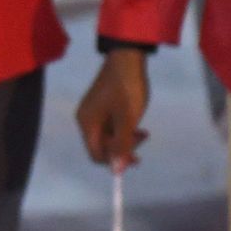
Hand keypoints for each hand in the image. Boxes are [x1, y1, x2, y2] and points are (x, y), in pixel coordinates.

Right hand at [76, 48, 150, 167]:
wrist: (126, 58)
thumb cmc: (127, 89)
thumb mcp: (128, 119)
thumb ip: (121, 145)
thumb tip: (116, 171)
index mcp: (87, 124)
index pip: (96, 155)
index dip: (115, 161)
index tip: (136, 157)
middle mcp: (86, 120)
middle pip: (102, 146)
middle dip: (122, 148)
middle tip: (144, 137)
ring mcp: (92, 112)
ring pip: (107, 136)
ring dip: (125, 138)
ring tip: (143, 130)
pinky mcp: (100, 105)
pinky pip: (110, 125)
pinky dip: (123, 128)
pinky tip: (135, 120)